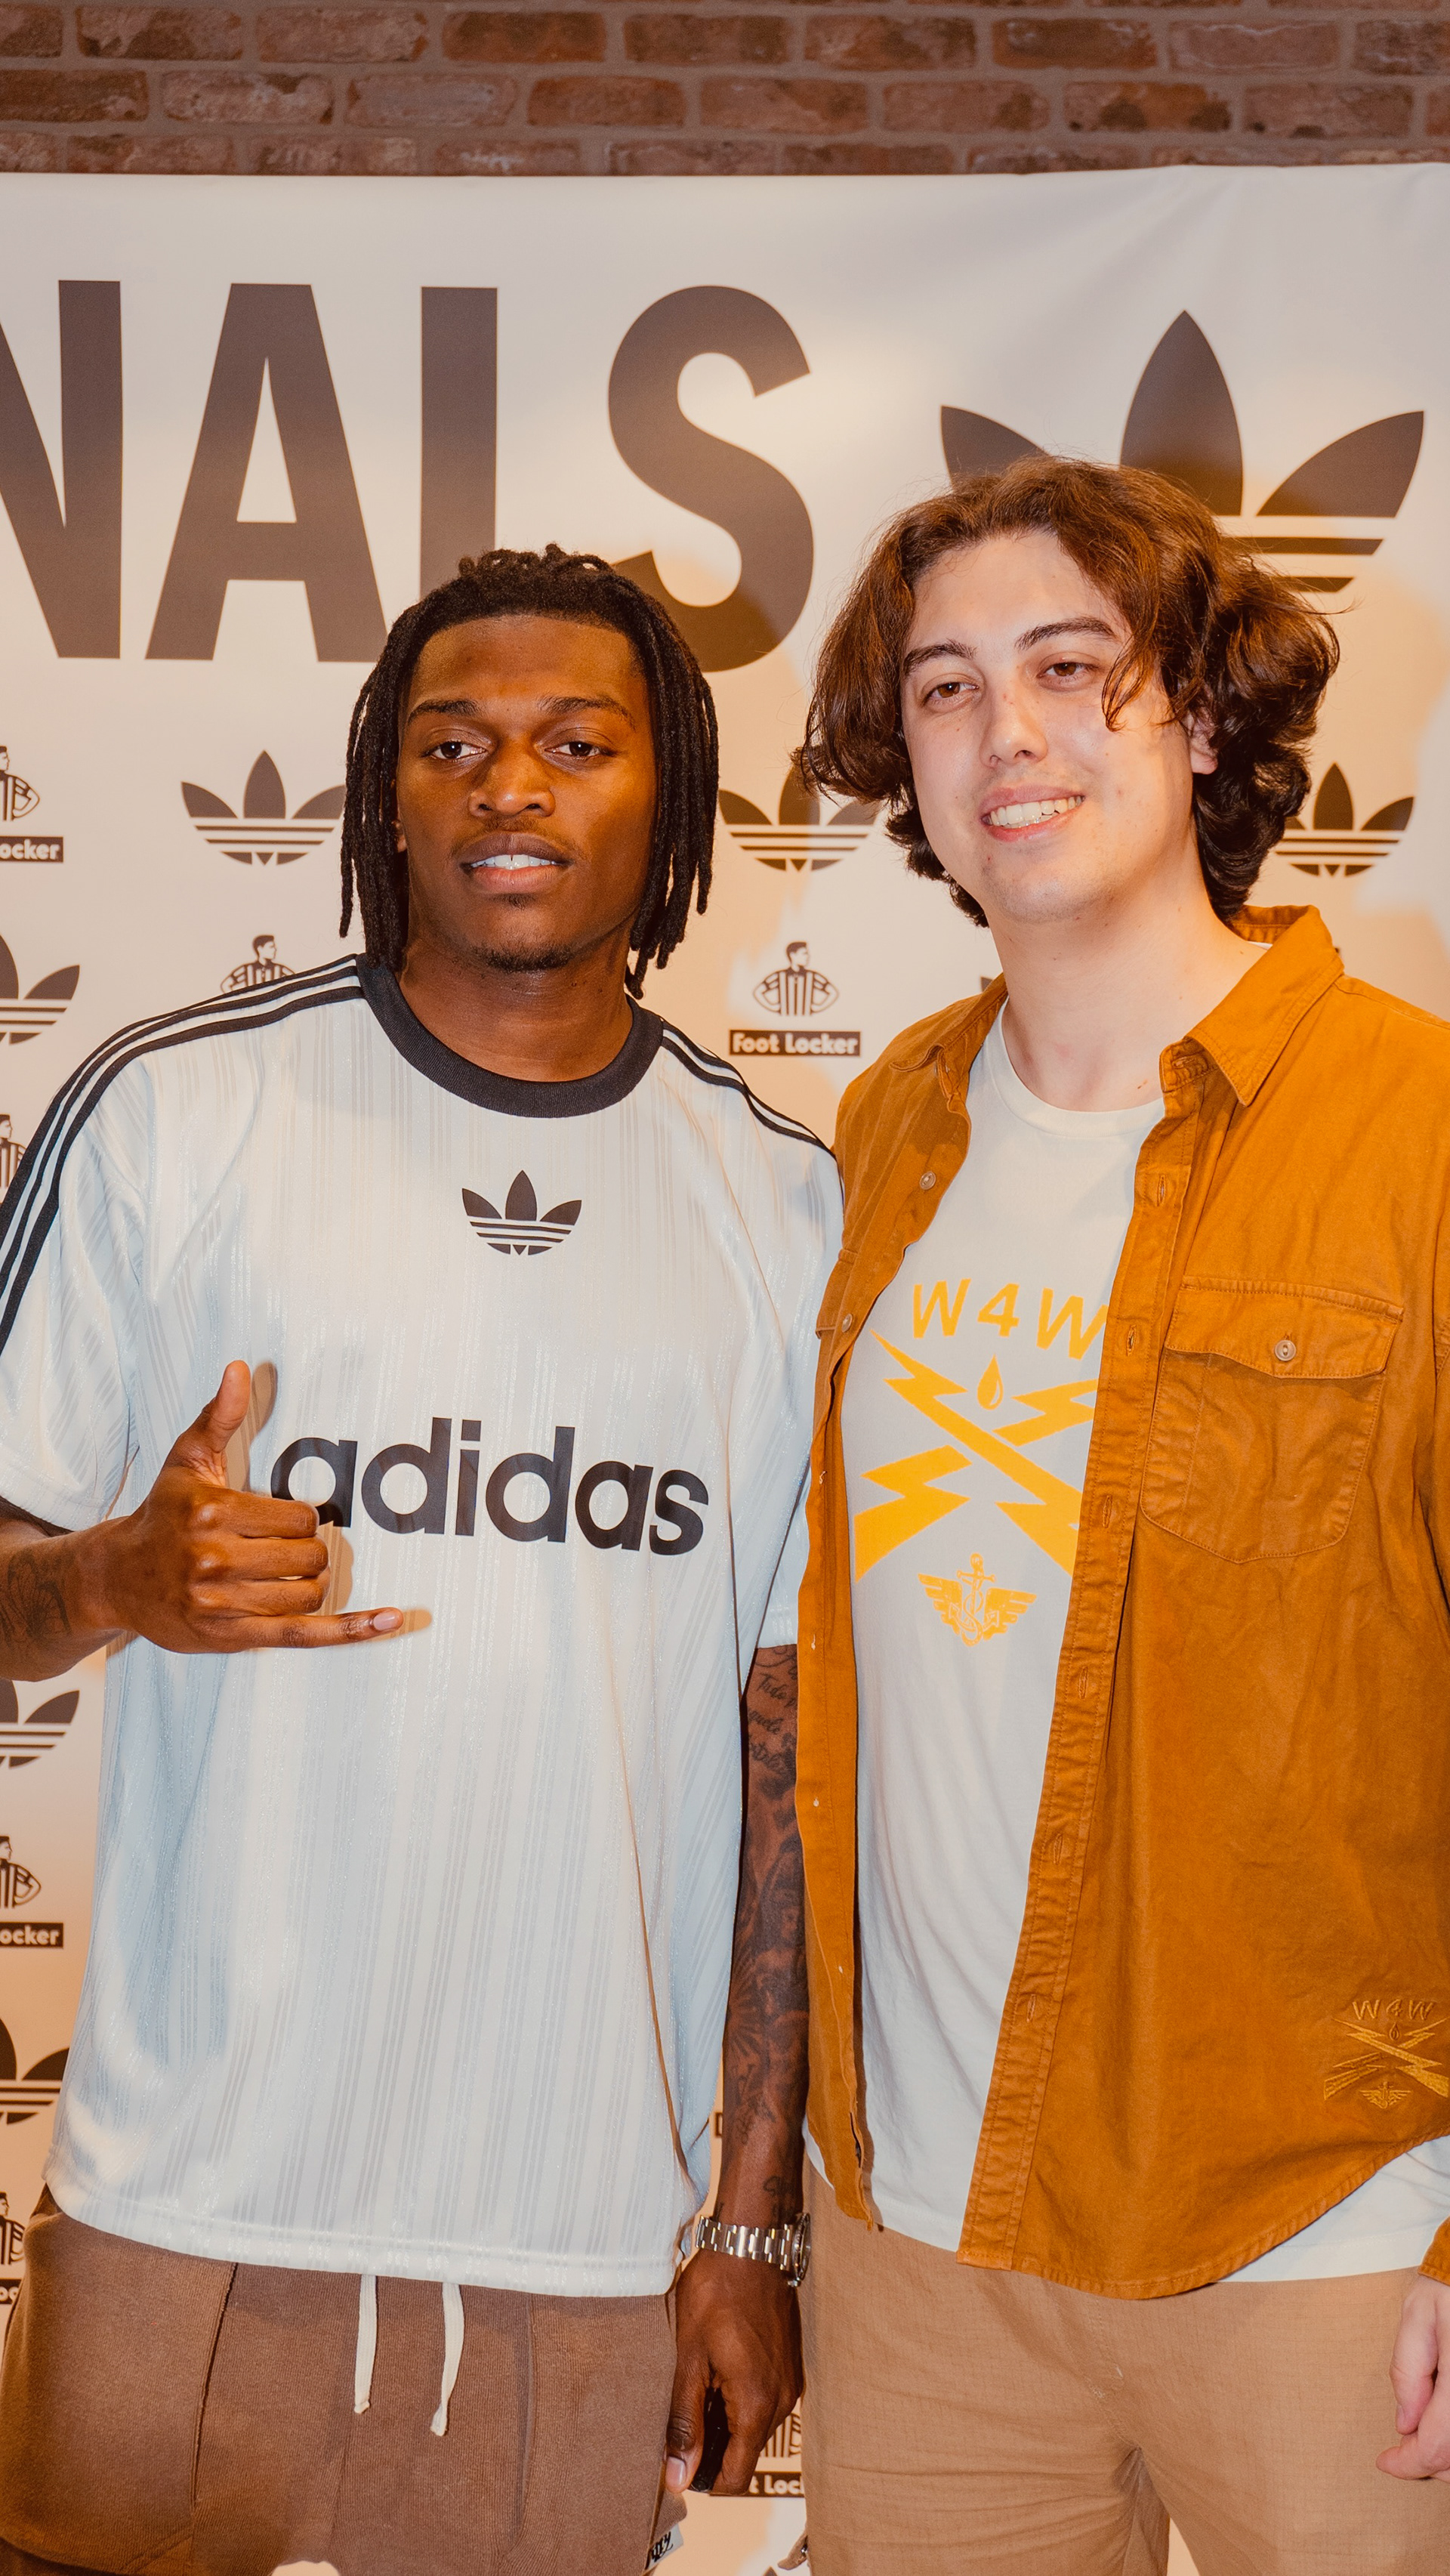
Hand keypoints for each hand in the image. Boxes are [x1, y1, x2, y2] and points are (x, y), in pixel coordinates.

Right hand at [77, 1361, 401, 1653]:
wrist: (117, 1579)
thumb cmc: (162, 1514)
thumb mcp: (186, 1461)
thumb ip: (219, 1416)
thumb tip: (239, 1368)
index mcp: (212, 1513)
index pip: (300, 1517)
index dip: (301, 1519)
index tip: (280, 1520)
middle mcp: (214, 1561)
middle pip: (309, 1557)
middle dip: (307, 1551)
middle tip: (282, 1548)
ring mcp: (221, 1604)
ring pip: (308, 1593)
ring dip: (310, 1583)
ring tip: (286, 1575)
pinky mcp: (229, 1637)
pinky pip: (303, 1634)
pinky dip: (351, 1630)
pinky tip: (391, 1619)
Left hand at [665, 2249, 801, 2496]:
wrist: (751, 2245)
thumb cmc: (716, 2294)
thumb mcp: (689, 2358)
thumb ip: (685, 2421)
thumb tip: (677, 2476)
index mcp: (756, 2404)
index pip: (736, 2477)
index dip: (704, 2481)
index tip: (678, 2465)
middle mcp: (781, 2401)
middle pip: (745, 2453)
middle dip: (712, 2448)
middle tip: (679, 2419)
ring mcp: (789, 2382)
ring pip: (754, 2428)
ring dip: (726, 2421)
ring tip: (696, 2388)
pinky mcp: (789, 2366)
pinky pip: (764, 2403)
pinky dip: (740, 2401)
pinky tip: (716, 2373)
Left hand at [1380, 2273, 1449, 2478]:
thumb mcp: (1418, 2317)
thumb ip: (1408, 2371)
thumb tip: (1404, 2423)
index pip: (1439, 2444)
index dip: (1409, 2462)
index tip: (1386, 2460)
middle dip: (1427, 2462)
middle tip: (1401, 2448)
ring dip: (1448, 2457)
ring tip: (1422, 2437)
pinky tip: (1444, 2425)